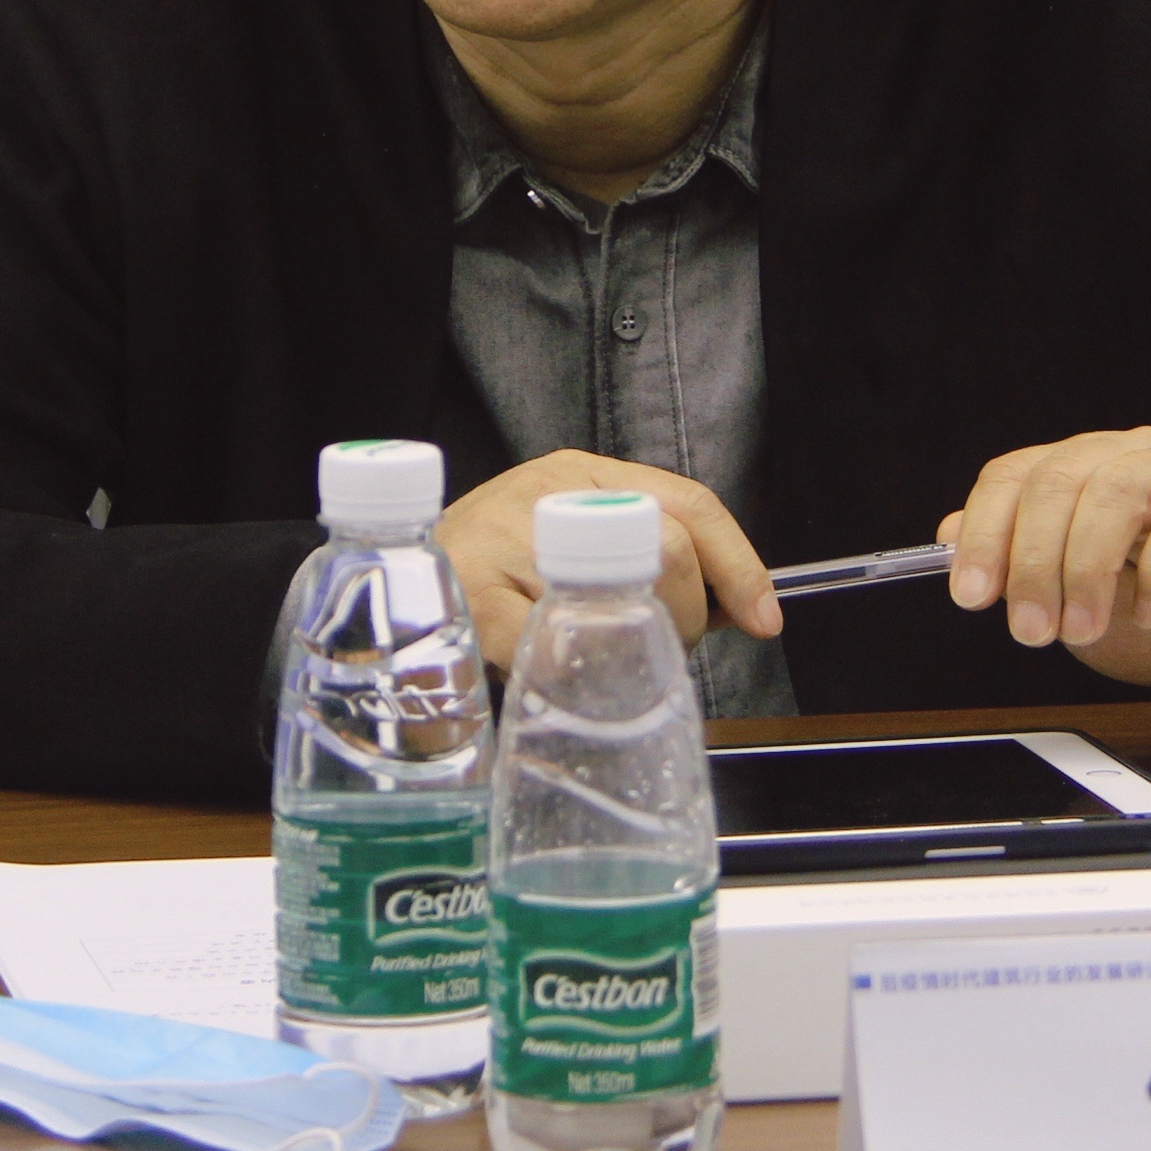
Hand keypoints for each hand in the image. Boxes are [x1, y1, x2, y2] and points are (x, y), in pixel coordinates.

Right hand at [435, 449, 783, 673]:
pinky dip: (568, 671)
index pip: (687, 503)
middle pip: (665, 548)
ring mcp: (503, 537)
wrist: (385, 591)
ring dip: (628, 651)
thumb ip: (645, 567)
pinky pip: (552, 643)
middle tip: (647, 649)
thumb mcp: (570, 549)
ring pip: (619, 598)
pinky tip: (557, 677)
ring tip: (596, 664)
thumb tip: (743, 609)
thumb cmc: (489, 579)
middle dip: (681, 617)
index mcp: (582, 474)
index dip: (737, 564)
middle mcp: (546, 492)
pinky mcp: (468, 592)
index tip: (765, 619)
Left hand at [939, 428, 1150, 691]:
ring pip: (1114, 492)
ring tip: (1084, 627)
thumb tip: (952, 540)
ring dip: (1086, 567)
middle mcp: (1132, 458)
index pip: (1016, 475)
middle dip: (1033, 560)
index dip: (985, 530)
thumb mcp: (1077, 606)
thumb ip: (1021, 570)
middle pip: (1058, 480)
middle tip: (1031, 629)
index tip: (971, 593)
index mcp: (1087, 472)